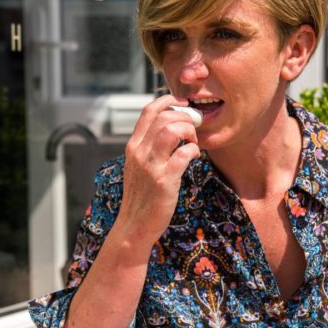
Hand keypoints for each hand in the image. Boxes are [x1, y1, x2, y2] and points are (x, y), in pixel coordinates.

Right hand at [116, 94, 200, 244]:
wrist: (134, 225)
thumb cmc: (140, 196)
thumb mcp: (137, 166)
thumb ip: (147, 147)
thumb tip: (165, 129)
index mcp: (133, 146)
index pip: (148, 111)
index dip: (168, 102)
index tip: (182, 106)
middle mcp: (139, 152)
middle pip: (164, 117)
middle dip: (184, 118)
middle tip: (193, 129)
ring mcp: (151, 166)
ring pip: (172, 131)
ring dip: (189, 132)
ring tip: (193, 142)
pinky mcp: (164, 181)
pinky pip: (183, 154)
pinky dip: (193, 151)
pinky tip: (194, 157)